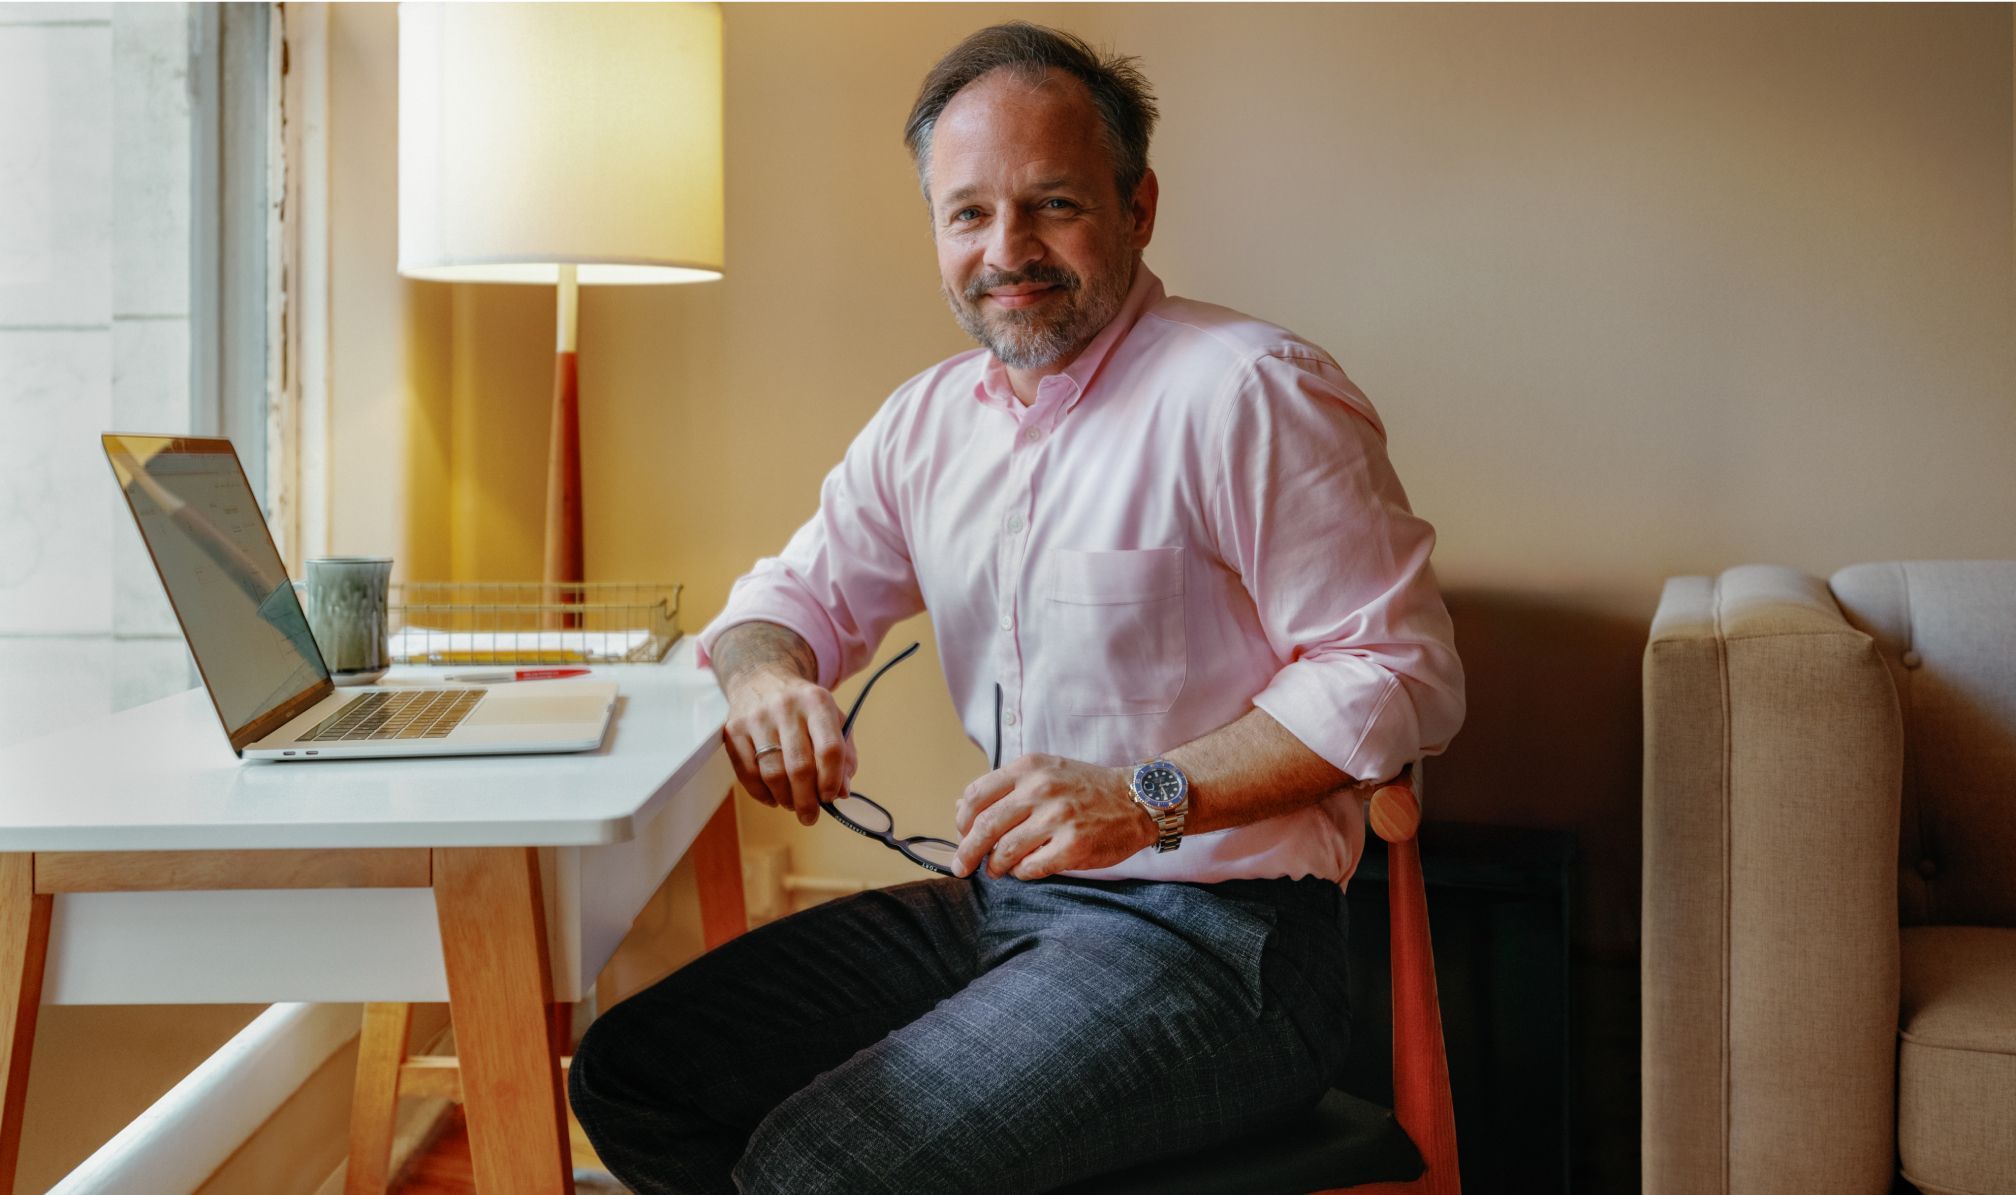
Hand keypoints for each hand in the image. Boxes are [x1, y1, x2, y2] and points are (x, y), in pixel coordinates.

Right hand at [722, 665, 856, 825]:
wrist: (762, 678)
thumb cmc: (804, 708)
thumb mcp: (833, 720)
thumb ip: (845, 755)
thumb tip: (842, 792)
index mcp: (817, 702)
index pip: (830, 749)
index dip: (832, 780)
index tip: (831, 796)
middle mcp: (786, 706)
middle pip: (799, 767)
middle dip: (807, 800)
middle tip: (811, 815)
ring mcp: (756, 718)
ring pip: (772, 774)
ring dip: (785, 798)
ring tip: (792, 803)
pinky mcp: (733, 730)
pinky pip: (747, 773)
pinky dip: (762, 793)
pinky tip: (773, 796)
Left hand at [951, 754, 1154, 880]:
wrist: (1137, 800)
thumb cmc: (1087, 789)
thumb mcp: (1046, 773)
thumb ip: (1005, 788)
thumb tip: (961, 807)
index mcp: (1030, 768)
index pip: (977, 795)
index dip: (962, 820)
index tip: (962, 834)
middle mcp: (1041, 789)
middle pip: (985, 826)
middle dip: (967, 852)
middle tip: (961, 867)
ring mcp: (1058, 818)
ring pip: (1005, 851)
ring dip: (996, 866)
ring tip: (999, 868)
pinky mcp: (1074, 846)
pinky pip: (1031, 868)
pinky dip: (1022, 873)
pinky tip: (1026, 869)